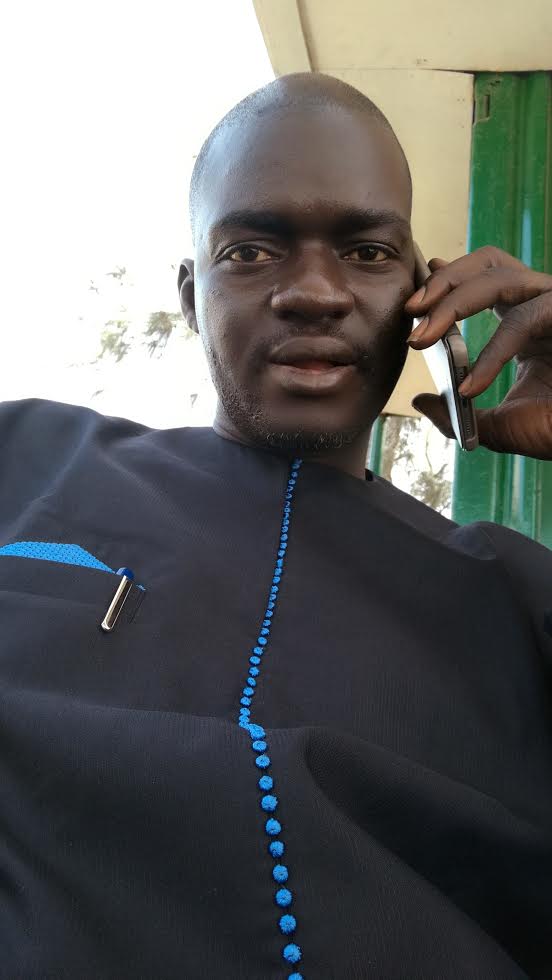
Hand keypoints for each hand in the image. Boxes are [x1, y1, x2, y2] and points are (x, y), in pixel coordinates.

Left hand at [405, 246, 551, 459]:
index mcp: (526, 317)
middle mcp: (542, 303)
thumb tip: (419, 400)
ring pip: (501, 279)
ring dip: (453, 303)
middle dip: (442, 284)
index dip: (447, 279)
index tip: (414, 301)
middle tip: (409, 312)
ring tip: (422, 338)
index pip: (483, 279)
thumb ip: (458, 414)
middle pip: (489, 264)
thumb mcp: (499, 426)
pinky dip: (490, 355)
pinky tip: (470, 387)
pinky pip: (522, 323)